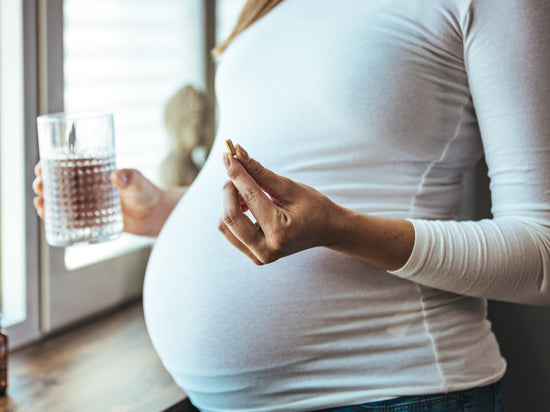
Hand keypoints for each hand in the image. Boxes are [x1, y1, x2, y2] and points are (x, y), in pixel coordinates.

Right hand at [33, 163, 185, 236]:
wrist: (155, 215)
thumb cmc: (146, 193)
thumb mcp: (138, 182)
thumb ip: (131, 177)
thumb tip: (117, 176)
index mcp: (93, 173)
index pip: (66, 166)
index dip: (50, 166)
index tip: (41, 168)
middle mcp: (87, 188)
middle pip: (58, 184)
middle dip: (43, 184)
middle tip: (40, 187)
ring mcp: (88, 205)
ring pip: (60, 202)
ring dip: (46, 202)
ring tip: (41, 205)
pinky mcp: (92, 221)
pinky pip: (69, 220)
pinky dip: (57, 220)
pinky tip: (48, 220)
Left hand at [219, 145, 343, 263]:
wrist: (327, 230)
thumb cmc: (313, 207)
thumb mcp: (289, 187)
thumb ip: (260, 172)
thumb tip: (237, 153)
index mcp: (279, 234)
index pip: (249, 198)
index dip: (237, 173)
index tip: (228, 155)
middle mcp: (266, 251)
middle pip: (229, 217)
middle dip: (229, 190)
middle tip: (238, 172)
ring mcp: (258, 257)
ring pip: (224, 225)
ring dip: (229, 202)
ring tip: (246, 191)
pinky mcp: (253, 256)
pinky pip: (230, 232)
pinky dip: (232, 213)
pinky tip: (247, 204)